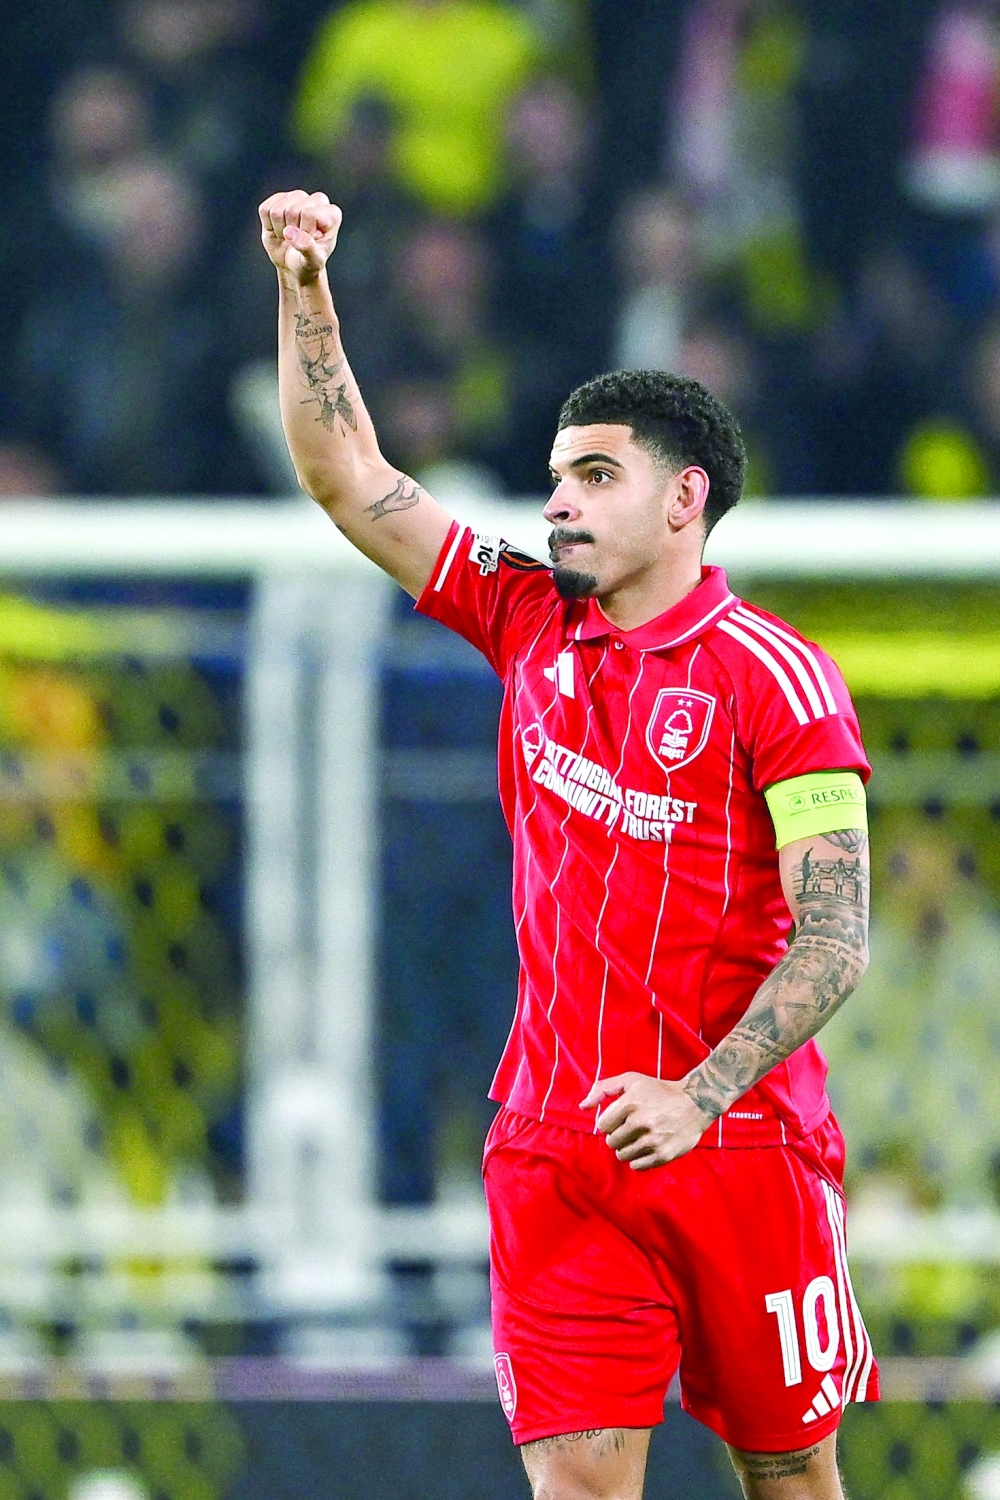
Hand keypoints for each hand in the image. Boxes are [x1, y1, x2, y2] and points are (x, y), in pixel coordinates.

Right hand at [259, 190, 341, 283]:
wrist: (294, 266)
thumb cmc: (308, 263)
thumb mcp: (313, 262)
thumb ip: (307, 248)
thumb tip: (290, 232)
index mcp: (332, 214)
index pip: (308, 214)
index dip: (304, 233)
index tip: (310, 243)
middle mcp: (317, 200)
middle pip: (291, 211)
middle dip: (291, 232)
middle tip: (297, 242)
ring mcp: (298, 197)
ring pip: (276, 210)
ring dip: (279, 229)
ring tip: (289, 237)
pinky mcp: (279, 199)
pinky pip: (265, 209)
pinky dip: (268, 225)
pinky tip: (280, 230)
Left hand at [580, 1072, 714, 1170]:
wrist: (695, 1103)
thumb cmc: (658, 1090)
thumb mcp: (630, 1080)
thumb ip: (603, 1089)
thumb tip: (583, 1107)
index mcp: (630, 1103)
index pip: (602, 1125)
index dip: (610, 1122)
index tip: (621, 1117)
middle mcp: (641, 1122)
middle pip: (611, 1141)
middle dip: (618, 1135)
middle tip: (632, 1127)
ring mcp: (653, 1140)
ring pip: (622, 1155)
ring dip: (627, 1147)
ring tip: (639, 1136)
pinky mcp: (663, 1155)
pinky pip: (637, 1166)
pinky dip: (638, 1158)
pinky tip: (647, 1146)